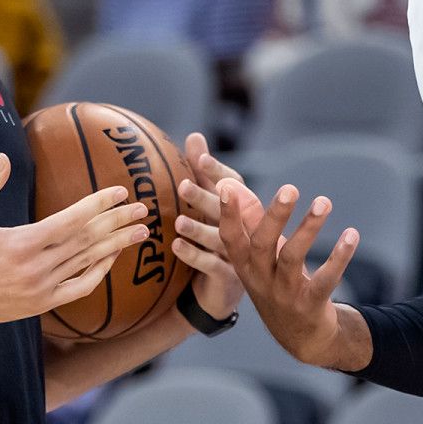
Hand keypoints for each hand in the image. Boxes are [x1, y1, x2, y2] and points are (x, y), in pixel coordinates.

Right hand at [0, 154, 147, 325]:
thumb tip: (3, 157)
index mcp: (20, 244)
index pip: (72, 220)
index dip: (99, 205)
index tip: (121, 192)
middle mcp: (36, 268)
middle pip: (88, 241)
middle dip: (118, 222)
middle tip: (144, 208)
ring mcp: (40, 289)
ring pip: (88, 264)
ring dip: (116, 246)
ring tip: (140, 232)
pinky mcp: (40, 305)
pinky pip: (79, 288)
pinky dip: (97, 273)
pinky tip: (110, 258)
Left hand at [171, 132, 244, 318]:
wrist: (229, 288)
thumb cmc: (221, 235)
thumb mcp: (213, 203)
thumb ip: (204, 173)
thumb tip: (195, 136)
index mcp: (243, 206)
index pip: (234, 184)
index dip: (217, 172)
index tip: (200, 160)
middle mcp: (245, 228)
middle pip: (226, 210)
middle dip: (205, 198)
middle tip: (183, 185)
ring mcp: (240, 254)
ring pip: (220, 239)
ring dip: (199, 230)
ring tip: (179, 222)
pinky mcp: (230, 278)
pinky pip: (212, 267)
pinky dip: (194, 256)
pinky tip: (176, 246)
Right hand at [216, 175, 357, 364]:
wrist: (301, 337)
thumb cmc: (277, 285)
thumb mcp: (261, 258)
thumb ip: (250, 222)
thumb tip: (233, 185)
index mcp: (245, 266)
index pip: (231, 239)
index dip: (227, 215)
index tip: (228, 187)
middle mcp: (261, 280)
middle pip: (263, 245)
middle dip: (275, 216)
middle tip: (290, 188)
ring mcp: (284, 294)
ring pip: (293, 258)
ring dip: (309, 228)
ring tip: (324, 201)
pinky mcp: (310, 304)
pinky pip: (325, 279)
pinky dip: (339, 256)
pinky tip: (351, 235)